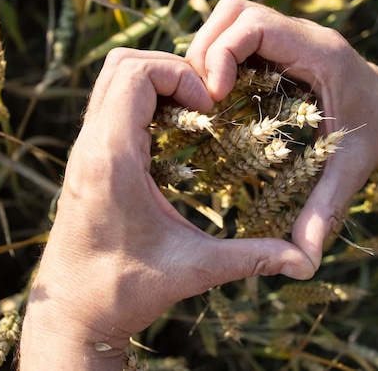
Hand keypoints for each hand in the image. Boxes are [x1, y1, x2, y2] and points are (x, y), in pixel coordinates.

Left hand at [20, 48, 314, 368]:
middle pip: (122, 64)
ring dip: (156, 83)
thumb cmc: (125, 291)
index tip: (210, 107)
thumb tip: (305, 262)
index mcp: (113, 159)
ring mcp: (84, 150)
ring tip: (193, 114)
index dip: (180, 76)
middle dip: (171, 70)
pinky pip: (111, 104)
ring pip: (112, 79)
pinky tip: (174, 136)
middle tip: (206, 105)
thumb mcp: (195, 269)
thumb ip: (252, 258)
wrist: (72, 313)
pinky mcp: (86, 159)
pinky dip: (143, 102)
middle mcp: (91, 146)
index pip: (136, 74)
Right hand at [186, 0, 377, 269]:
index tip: (215, 95)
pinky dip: (221, 55)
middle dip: (207, 48)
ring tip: (206, 95)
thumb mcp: (350, 172)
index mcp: (319, 53)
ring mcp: (292, 36)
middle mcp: (303, 36)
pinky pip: (240, 34)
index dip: (222, 52)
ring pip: (233, 17)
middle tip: (203, 97)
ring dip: (210, 49)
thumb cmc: (376, 137)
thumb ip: (324, 212)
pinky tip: (220, 94)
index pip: (255, 24)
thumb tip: (303, 262)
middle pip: (235, 12)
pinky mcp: (283, 44)